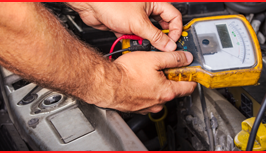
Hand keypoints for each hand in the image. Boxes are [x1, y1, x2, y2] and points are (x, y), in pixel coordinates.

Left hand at [66, 2, 181, 51]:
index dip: (175, 30)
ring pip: (148, 33)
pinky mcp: (126, 26)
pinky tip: (132, 43)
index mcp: (154, 3)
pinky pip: (135, 36)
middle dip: (161, 38)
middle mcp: (146, 10)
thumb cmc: (111, 3)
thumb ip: (155, 36)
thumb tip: (168, 45)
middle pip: (161, 26)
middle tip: (161, 48)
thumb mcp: (138, 22)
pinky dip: (134, 41)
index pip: (174, 17)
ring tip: (144, 46)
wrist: (90, 5)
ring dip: (146, 41)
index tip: (173, 42)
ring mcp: (136, 18)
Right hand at [98, 51, 196, 113]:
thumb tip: (186, 58)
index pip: (190, 87)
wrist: (106, 83)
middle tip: (163, 67)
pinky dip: (145, 91)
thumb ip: (173, 58)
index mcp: (167, 92)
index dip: (192, 77)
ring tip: (147, 73)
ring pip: (159, 95)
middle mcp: (159, 103)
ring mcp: (147, 108)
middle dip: (171, 79)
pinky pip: (146, 99)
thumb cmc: (126, 73)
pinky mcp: (136, 108)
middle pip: (174, 90)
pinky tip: (138, 81)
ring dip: (157, 85)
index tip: (190, 71)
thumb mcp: (154, 58)